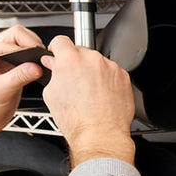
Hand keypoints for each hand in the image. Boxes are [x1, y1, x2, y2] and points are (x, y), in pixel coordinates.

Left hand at [0, 25, 47, 151]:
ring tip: (40, 61)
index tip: (35, 57)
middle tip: (40, 55)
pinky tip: (39, 66)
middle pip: (14, 36)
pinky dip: (34, 58)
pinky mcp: (10, 66)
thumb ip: (18, 77)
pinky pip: (25, 55)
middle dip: (29, 44)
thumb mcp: (0, 92)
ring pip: (21, 43)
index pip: (3, 42)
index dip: (21, 49)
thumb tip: (36, 66)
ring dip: (32, 50)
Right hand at [40, 35, 136, 165]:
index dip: (57, 49)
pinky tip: (101, 96)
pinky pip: (112, 73)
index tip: (58, 55)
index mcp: (71, 60)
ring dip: (93, 72)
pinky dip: (107, 81)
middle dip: (75, 63)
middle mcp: (92, 60)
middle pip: (80, 52)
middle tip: (74, 81)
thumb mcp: (52, 94)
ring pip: (97, 63)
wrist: (100, 134)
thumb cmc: (77, 120)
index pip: (61, 41)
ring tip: (89, 93)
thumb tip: (52, 63)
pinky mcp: (123, 76)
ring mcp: (110, 67)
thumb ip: (52, 72)